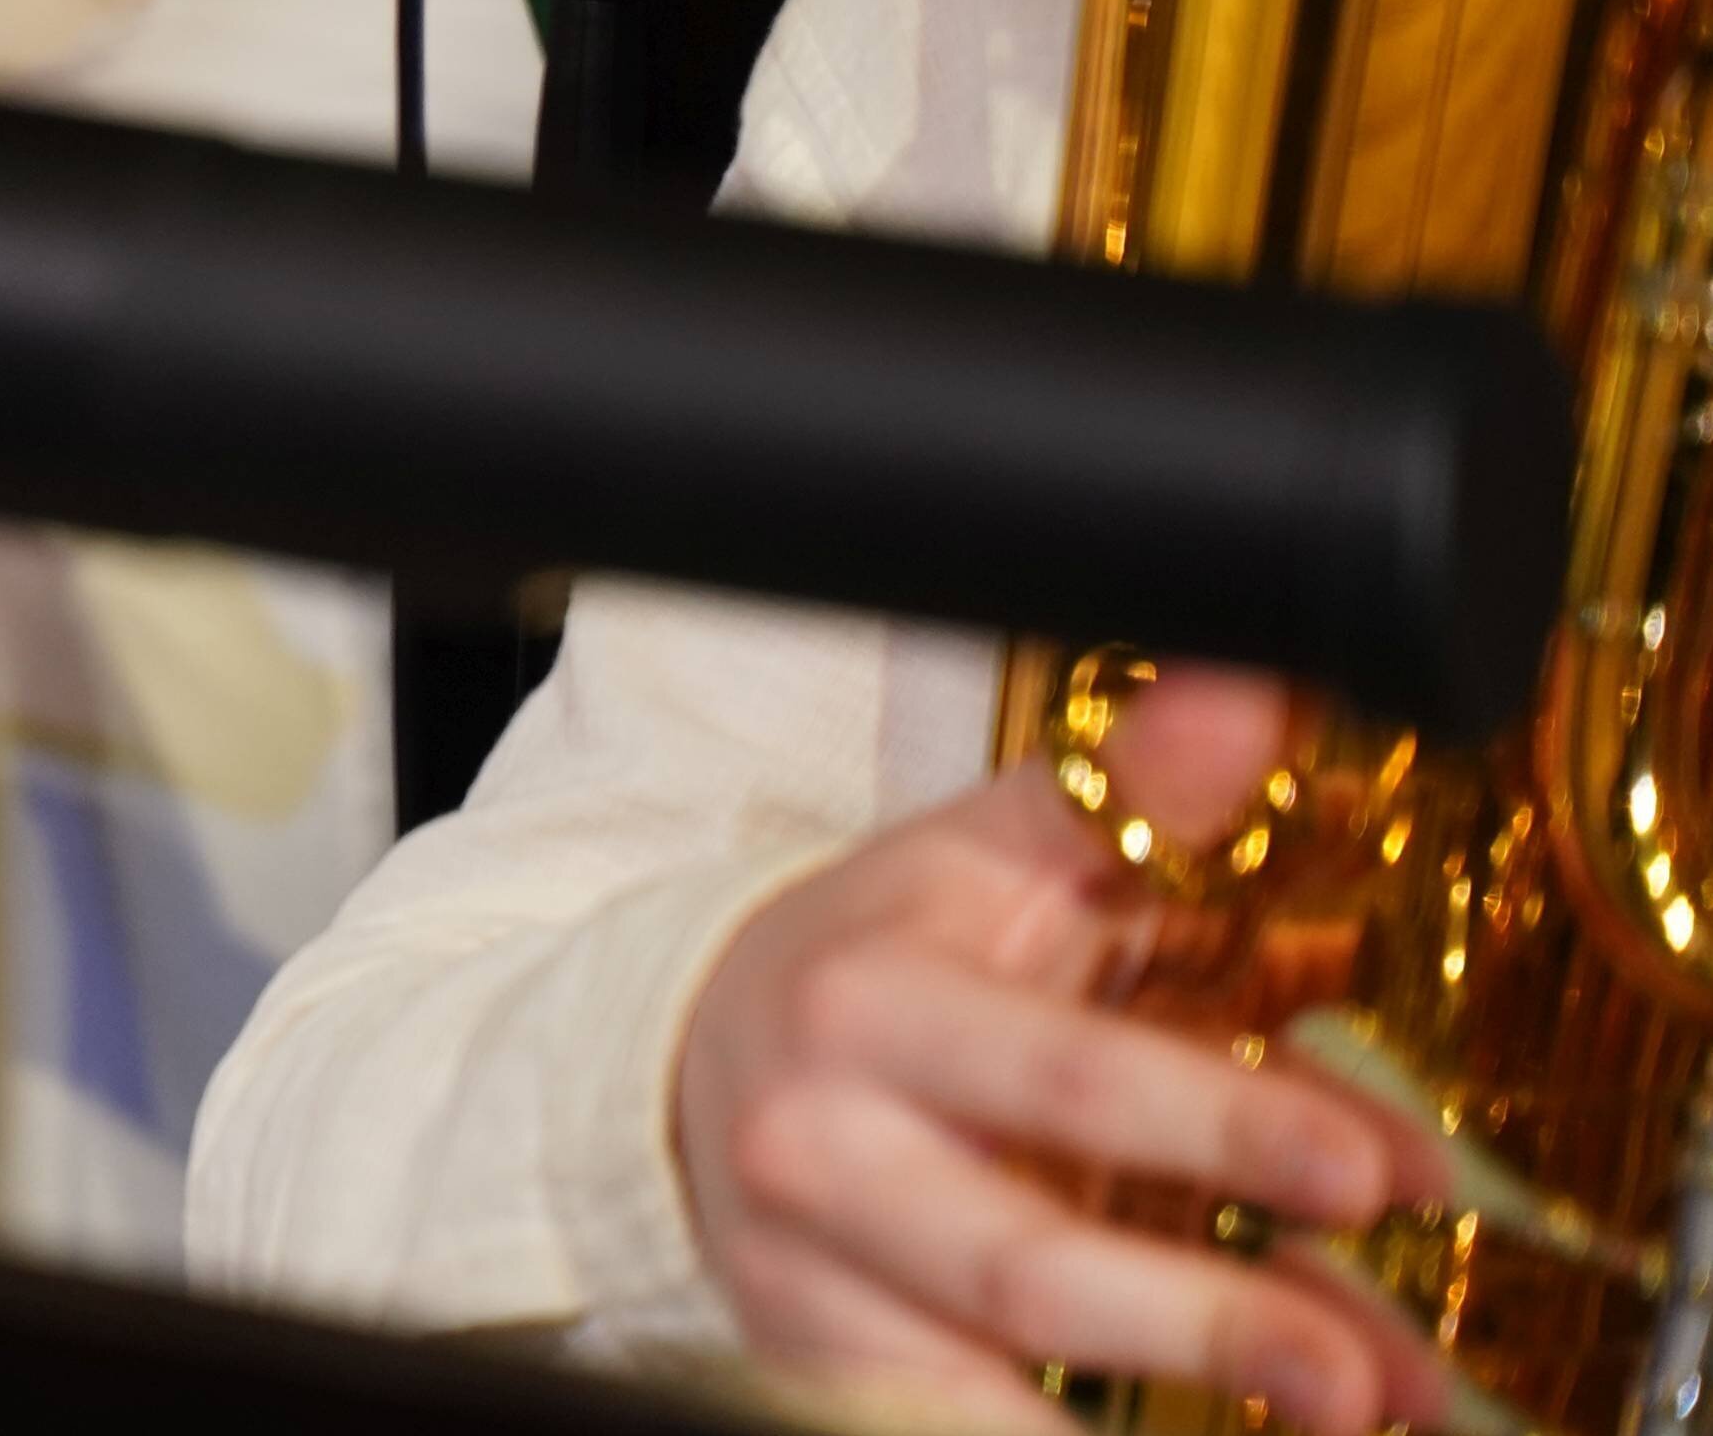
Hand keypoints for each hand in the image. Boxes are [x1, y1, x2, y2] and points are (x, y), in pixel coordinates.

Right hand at [671, 667, 1460, 1430]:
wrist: (692, 1066)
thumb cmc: (884, 965)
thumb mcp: (988, 862)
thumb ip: (1132, 803)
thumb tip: (1256, 701)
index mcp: (872, 1001)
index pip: (1065, 1071)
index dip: (1223, 1123)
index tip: (1372, 1170)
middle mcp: (822, 1148)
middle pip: (1024, 1262)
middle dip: (1208, 1317)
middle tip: (1359, 1370)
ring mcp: (810, 1275)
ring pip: (991, 1374)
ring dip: (1173, 1401)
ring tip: (1339, 1407)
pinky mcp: (817, 1372)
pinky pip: (946, 1430)